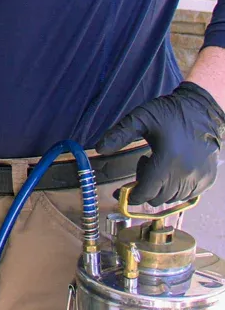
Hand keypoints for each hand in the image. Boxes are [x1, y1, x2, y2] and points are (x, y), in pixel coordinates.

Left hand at [96, 81, 224, 205]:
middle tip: (144, 165)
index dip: (132, 196)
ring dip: (161, 189)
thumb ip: (119, 134)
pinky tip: (173, 171)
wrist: (202, 110)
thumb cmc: (170, 113)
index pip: (147, 192)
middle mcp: (186, 174)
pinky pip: (189, 196)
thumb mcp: (140, 118)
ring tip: (159, 165)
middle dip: (145, 188)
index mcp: (167, 160)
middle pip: (158, 198)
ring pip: (173, 199)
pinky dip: (177, 190)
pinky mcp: (208, 179)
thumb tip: (100, 149)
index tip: (121, 192)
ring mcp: (200, 178)